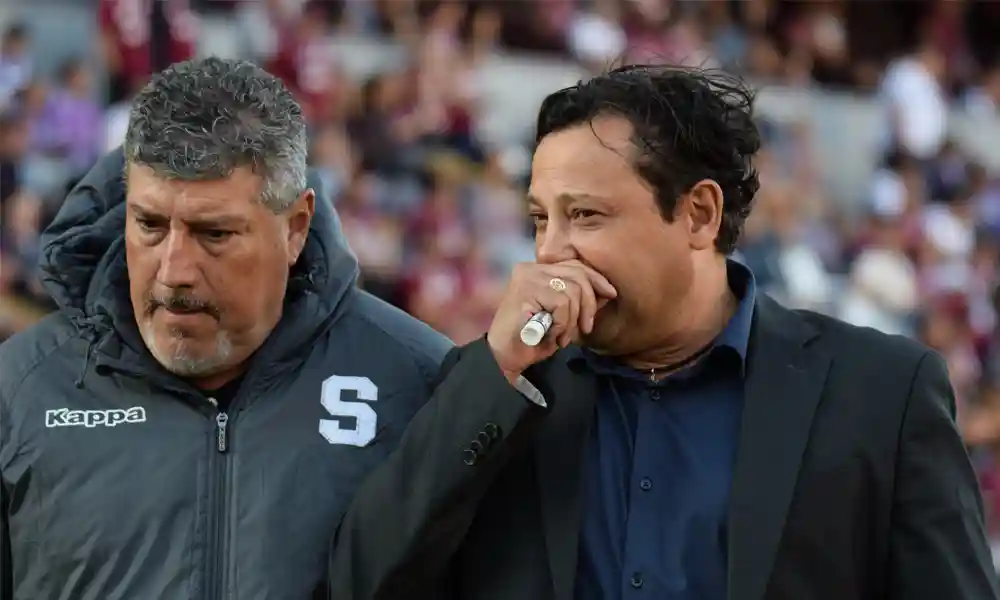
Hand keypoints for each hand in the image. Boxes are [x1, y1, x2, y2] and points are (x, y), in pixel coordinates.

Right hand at [487, 260, 615, 379]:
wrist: (505, 358)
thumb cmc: (533, 338)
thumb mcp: (562, 315)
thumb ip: (579, 300)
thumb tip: (608, 290)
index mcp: (539, 270)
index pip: (575, 265)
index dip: (596, 279)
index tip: (610, 294)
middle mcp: (531, 268)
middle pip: (578, 275)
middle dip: (589, 303)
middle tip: (585, 327)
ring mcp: (527, 278)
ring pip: (572, 291)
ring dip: (573, 320)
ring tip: (563, 336)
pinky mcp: (525, 290)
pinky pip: (561, 303)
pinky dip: (563, 323)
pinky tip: (554, 335)